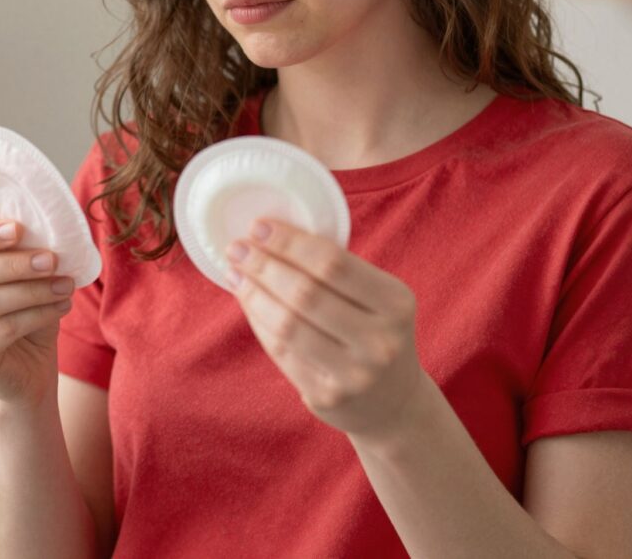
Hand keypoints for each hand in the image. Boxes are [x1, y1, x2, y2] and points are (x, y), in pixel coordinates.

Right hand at [0, 219, 74, 407]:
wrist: (27, 364)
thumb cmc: (20, 308)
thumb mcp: (18, 273)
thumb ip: (17, 250)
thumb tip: (39, 227)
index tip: (18, 229)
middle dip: (15, 263)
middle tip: (52, 259)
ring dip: (33, 290)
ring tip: (65, 285)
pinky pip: (4, 329)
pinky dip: (38, 314)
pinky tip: (61, 306)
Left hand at [226, 217, 431, 442]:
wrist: (393, 403)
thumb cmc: (374, 334)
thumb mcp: (377, 300)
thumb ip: (337, 273)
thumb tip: (270, 236)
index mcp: (396, 303)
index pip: (334, 263)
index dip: (290, 242)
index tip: (259, 226)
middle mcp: (380, 341)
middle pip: (305, 293)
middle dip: (264, 265)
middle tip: (238, 248)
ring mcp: (354, 374)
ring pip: (287, 324)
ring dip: (253, 293)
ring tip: (235, 272)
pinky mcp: (326, 397)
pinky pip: (280, 351)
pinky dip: (258, 320)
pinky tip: (247, 301)